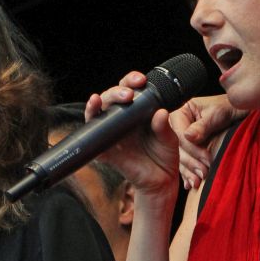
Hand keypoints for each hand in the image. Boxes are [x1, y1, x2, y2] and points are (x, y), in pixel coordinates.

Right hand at [87, 71, 179, 202]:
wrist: (161, 181)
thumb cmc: (164, 155)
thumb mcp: (169, 140)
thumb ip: (164, 127)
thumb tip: (161, 113)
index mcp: (138, 112)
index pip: (130, 89)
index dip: (132, 81)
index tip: (141, 80)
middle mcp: (123, 119)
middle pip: (112, 97)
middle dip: (117, 91)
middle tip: (129, 94)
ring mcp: (113, 133)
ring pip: (99, 111)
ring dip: (99, 102)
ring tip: (102, 98)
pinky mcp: (106, 150)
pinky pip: (93, 137)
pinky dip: (90, 124)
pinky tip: (93, 112)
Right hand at [169, 94, 244, 188]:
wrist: (243, 114)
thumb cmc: (232, 109)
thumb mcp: (218, 114)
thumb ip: (203, 125)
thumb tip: (188, 137)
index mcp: (182, 111)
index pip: (179, 133)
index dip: (192, 148)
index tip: (206, 159)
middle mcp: (179, 125)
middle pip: (176, 148)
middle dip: (190, 162)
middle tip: (203, 174)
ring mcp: (182, 139)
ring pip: (179, 158)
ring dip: (188, 171)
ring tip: (197, 182)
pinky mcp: (189, 150)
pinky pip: (184, 163)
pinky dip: (188, 174)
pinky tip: (190, 184)